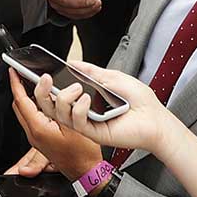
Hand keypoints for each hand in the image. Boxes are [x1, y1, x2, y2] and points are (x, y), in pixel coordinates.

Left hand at [8, 67, 103, 178]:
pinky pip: (34, 119)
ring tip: (36, 84)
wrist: (86, 172)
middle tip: (23, 75)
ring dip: (29, 97)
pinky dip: (37, 107)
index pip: (21, 101)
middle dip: (20, 88)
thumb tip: (48, 87)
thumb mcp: (73, 123)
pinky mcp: (43, 140)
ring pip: (26, 112)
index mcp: (38, 128)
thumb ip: (59, 104)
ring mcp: (37, 139)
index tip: (13, 71)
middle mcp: (33, 134)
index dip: (16, 83)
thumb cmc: (83, 154)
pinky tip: (48, 101)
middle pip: (20, 106)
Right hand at [35, 61, 179, 156]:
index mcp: (84, 99)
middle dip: (41, 92)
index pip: (56, 94)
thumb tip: (73, 63)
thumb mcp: (113, 77)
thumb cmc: (140, 101)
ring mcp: (86, 124)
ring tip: (77, 88)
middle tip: (45, 78)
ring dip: (63, 98)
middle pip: (50, 107)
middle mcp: (82, 112)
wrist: (156, 118)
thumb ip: (92, 71)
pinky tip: (87, 100)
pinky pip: (77, 122)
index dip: (43, 86)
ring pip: (59, 115)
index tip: (40, 73)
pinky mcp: (94, 133)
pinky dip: (79, 109)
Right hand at [43, 0, 101, 19]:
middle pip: (62, 0)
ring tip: (97, 4)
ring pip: (68, 10)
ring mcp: (55, 2)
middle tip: (92, 0)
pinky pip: (72, 15)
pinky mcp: (61, 10)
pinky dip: (85, 13)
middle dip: (80, 2)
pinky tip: (93, 8)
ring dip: (85, 9)